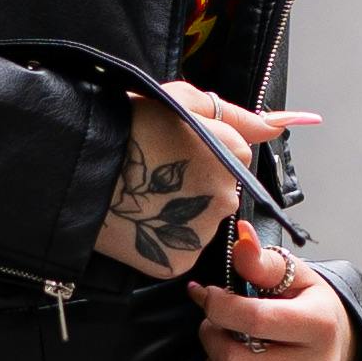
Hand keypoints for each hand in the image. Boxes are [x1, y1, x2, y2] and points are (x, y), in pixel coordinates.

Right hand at [93, 84, 311, 286]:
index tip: (171, 148)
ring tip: (141, 196)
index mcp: (231, 154)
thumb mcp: (182, 100)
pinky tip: (137, 220)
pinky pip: (178, 250)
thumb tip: (285, 124)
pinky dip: (161, 240)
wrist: (75, 165)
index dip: (202, 150)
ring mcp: (201, 232)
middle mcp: (224, 197)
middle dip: (194, 185)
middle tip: (152, 174)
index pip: (234, 156)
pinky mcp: (177, 260)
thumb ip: (239, 116)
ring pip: (199, 222)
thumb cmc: (126, 124)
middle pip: (220, 192)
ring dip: (178, 214)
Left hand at [198, 211, 357, 360]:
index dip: (216, 305)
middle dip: (211, 340)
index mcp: (320, 325)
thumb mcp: (295, 277)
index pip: (252, 320)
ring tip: (222, 353)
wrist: (344, 351)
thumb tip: (240, 237)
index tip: (208, 296)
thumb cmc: (310, 310)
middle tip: (213, 327)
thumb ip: (264, 261)